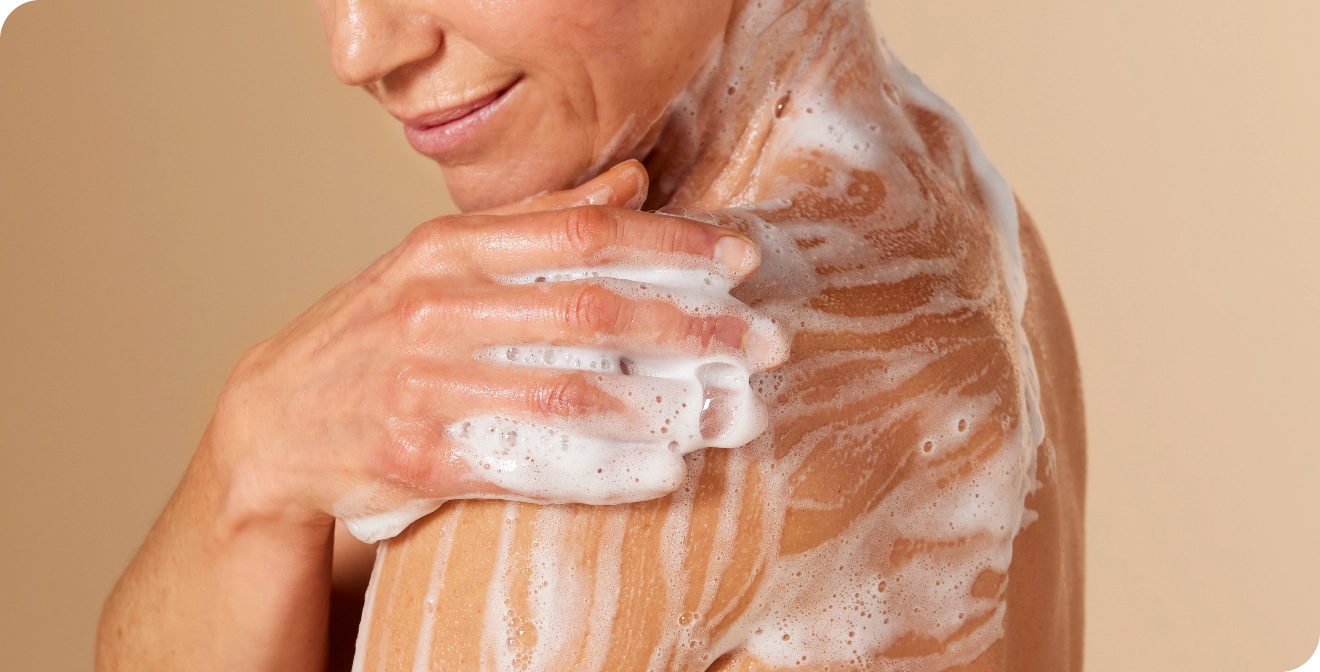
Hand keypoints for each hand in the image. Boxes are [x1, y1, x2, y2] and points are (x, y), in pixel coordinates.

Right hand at [203, 161, 783, 541]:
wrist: (272, 421)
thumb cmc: (373, 332)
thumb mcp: (441, 259)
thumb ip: (536, 221)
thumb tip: (631, 182)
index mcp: (448, 249)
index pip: (581, 234)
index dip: (670, 244)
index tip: (740, 261)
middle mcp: (435, 309)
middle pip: (589, 310)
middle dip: (689, 326)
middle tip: (761, 345)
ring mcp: (423, 386)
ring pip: (565, 390)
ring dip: (661, 403)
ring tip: (727, 412)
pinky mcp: (418, 458)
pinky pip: (528, 464)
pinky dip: (602, 470)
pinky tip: (660, 470)